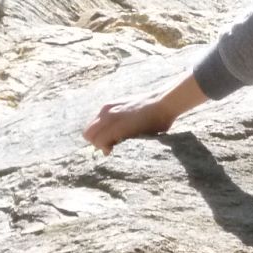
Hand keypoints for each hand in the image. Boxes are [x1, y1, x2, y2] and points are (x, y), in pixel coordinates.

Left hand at [83, 73, 208, 153]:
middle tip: (111, 148)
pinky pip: (102, 141)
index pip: (92, 128)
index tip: (110, 144)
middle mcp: (106, 111)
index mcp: (108, 108)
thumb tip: (112, 141)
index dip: (98, 139)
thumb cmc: (152, 112)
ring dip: (101, 146)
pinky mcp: (117, 127)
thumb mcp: (129, 113)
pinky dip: (106, 147)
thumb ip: (119, 123)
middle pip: (88, 134)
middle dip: (97, 144)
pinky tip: (117, 148)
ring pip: (92, 138)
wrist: (163, 103)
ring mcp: (110, 118)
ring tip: (115, 148)